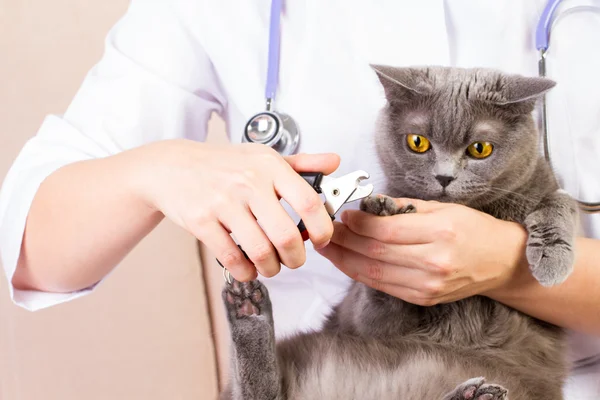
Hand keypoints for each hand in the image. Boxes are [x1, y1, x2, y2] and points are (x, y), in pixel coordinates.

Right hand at [133, 139, 339, 280]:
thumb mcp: (263, 156)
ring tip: (272, 266)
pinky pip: (232, 259)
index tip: (322, 240)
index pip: (308, 203)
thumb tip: (335, 163)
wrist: (171, 166)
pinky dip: (246, 272)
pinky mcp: (202, 221)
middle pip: (287, 236)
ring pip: (261, 252)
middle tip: (294, 260)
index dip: (322, 229)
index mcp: (269, 166)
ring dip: (272, 269)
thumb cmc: (224, 164)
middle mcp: (248, 183)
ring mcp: (223, 203)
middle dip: (297, 259)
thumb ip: (302, 163)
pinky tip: (249, 268)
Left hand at [316, 197, 527, 304]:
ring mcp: (428, 285)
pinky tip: (346, 262)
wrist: (502, 262)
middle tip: (323, 230)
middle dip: (343, 241)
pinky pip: (383, 286)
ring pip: (374, 273)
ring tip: (326, 247)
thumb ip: (402, 207)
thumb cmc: (474, 229)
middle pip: (375, 253)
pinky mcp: (423, 298)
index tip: (342, 214)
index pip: (386, 230)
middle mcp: (434, 262)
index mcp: (441, 233)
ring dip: (344, 260)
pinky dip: (360, 273)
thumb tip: (366, 204)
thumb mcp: (442, 207)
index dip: (357, 223)